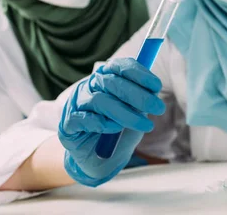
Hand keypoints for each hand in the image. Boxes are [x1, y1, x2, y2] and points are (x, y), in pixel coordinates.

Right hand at [58, 58, 164, 186]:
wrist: (101, 159)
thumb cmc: (120, 129)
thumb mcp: (136, 111)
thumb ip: (141, 98)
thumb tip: (153, 90)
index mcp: (104, 77)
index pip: (119, 66)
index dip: (139, 73)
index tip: (157, 86)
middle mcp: (88, 86)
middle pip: (111, 82)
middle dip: (138, 95)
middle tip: (159, 108)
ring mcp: (75, 104)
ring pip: (100, 100)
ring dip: (126, 113)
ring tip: (145, 124)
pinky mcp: (68, 125)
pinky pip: (83, 119)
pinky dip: (103, 123)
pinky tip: (116, 129)